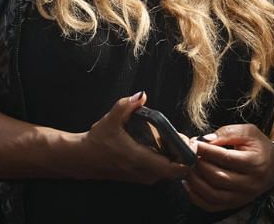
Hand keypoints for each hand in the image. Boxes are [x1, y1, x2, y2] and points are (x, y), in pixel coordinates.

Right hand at [77, 92, 192, 183]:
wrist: (83, 159)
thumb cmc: (97, 141)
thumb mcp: (110, 120)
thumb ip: (125, 106)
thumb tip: (142, 95)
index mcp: (140, 159)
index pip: (176, 168)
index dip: (189, 156)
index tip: (189, 141)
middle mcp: (145, 172)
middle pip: (178, 170)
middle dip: (185, 155)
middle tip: (183, 139)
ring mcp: (143, 177)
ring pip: (171, 173)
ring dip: (177, 159)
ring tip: (174, 141)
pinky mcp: (141, 178)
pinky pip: (162, 173)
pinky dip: (168, 162)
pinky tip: (162, 148)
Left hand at [185, 125, 273, 211]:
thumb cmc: (258, 148)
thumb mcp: (248, 133)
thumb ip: (227, 133)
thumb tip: (205, 139)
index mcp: (255, 163)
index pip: (225, 158)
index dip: (205, 150)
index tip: (192, 143)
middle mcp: (250, 183)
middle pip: (218, 177)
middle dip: (198, 165)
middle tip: (189, 155)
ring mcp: (243, 196)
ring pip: (213, 194)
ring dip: (195, 181)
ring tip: (188, 168)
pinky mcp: (235, 203)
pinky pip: (212, 205)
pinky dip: (196, 196)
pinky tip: (189, 183)